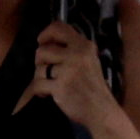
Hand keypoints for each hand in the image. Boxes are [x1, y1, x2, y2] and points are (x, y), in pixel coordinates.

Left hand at [25, 18, 118, 136]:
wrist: (102, 111)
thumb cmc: (93, 87)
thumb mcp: (89, 61)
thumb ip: (73, 49)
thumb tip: (46, 41)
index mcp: (84, 46)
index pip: (58, 27)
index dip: (45, 34)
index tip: (42, 42)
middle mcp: (76, 55)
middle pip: (42, 49)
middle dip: (40, 61)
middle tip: (49, 70)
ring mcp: (68, 71)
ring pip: (38, 67)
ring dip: (40, 76)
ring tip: (51, 83)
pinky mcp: (60, 86)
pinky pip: (37, 83)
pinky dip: (38, 90)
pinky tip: (46, 93)